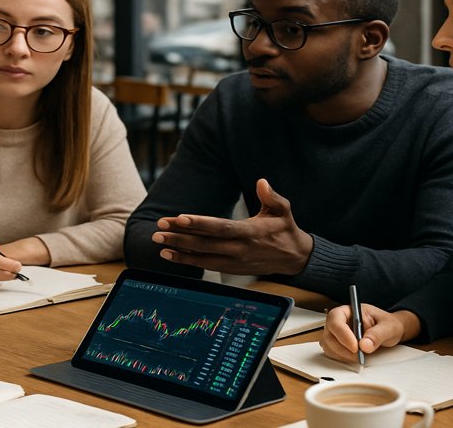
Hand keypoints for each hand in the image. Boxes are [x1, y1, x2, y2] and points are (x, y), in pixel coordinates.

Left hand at [150, 178, 312, 274]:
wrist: (294, 258)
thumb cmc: (285, 228)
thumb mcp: (283, 210)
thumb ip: (272, 196)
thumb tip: (261, 182)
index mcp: (251, 233)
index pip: (220, 227)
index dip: (199, 224)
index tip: (179, 218)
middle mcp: (240, 249)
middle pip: (205, 243)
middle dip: (180, 236)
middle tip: (159, 229)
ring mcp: (234, 262)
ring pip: (201, 256)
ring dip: (179, 249)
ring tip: (159, 242)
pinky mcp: (230, 269)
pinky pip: (205, 265)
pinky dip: (187, 260)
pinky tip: (170, 254)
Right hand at [320, 304, 420, 362]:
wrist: (390, 331)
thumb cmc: (388, 324)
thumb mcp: (388, 327)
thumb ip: (377, 334)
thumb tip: (364, 345)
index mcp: (350, 310)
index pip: (336, 318)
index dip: (342, 333)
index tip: (355, 347)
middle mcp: (340, 320)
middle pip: (329, 333)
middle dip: (342, 348)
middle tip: (359, 355)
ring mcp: (337, 332)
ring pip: (328, 344)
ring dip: (342, 354)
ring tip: (360, 356)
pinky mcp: (338, 343)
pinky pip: (332, 352)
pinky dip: (341, 358)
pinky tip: (354, 357)